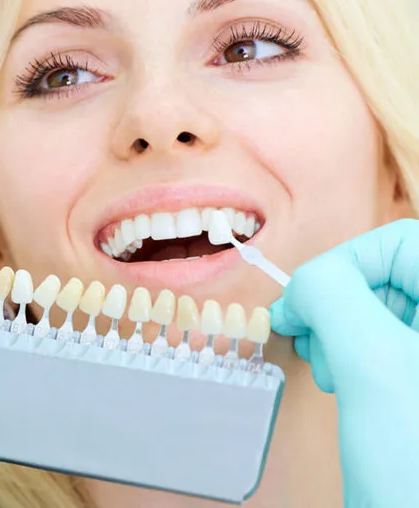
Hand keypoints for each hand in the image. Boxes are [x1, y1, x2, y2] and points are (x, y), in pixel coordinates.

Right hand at [270, 218, 418, 506]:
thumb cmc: (417, 468)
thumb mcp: (372, 367)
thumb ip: (332, 297)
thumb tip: (302, 284)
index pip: (402, 240)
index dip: (346, 262)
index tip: (305, 301)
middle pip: (388, 274)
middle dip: (336, 303)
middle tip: (309, 340)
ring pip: (378, 308)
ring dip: (337, 330)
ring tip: (329, 370)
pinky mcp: (416, 380)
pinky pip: (378, 342)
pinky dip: (347, 354)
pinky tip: (340, 382)